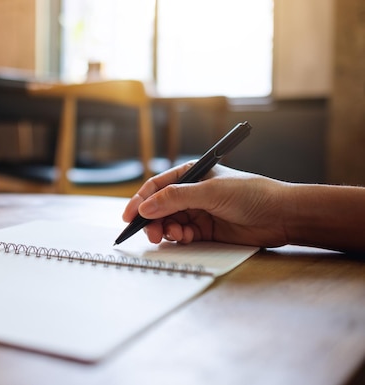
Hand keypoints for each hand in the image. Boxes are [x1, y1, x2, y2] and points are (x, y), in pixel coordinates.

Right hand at [122, 163, 290, 246]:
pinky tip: (185, 238)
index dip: (140, 200)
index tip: (129, 216)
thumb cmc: (251, 193)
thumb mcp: (210, 192)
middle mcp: (192, 192)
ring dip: (165, 230)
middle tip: (151, 233)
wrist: (282, 216)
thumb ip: (175, 199)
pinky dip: (178, 238)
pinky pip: (181, 235)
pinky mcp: (205, 230)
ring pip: (168, 222)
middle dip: (152, 220)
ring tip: (173, 235)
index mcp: (191, 174)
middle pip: (159, 207)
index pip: (157, 186)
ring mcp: (198, 212)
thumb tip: (145, 207)